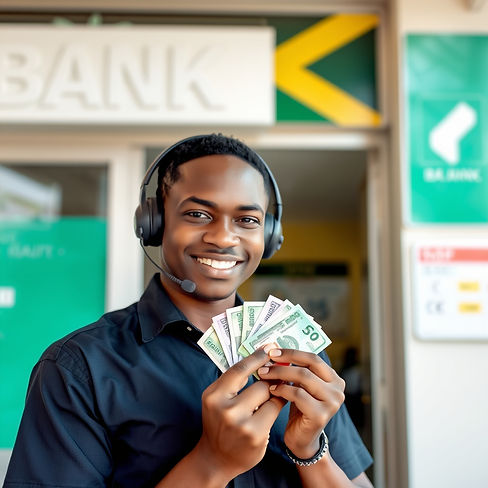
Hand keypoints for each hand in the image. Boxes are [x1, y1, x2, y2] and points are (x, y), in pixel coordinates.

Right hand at [196, 348, 286, 481]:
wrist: (215, 458)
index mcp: (214, 395)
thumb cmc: (219, 423)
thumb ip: (233, 381)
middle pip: (260, 383)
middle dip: (270, 381)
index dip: (258, 357)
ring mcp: (241, 424)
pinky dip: (276, 406)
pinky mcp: (256, 435)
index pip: (240, 369)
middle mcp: (225, 409)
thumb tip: (260, 357)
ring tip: (273, 395)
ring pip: (270, 396)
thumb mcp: (217, 399)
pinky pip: (274, 411)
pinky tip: (272, 408)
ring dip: (275, 393)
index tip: (270, 347)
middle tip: (275, 378)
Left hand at [257, 347, 344, 458]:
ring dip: (280, 374)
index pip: (313, 357)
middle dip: (284, 362)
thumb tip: (274, 351)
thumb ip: (296, 370)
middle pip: (309, 365)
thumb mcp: (301, 386)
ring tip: (265, 375)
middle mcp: (338, 389)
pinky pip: (298, 394)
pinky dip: (282, 389)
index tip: (273, 352)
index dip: (292, 352)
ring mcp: (332, 402)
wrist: (302, 440)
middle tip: (265, 362)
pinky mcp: (321, 415)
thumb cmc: (300, 408)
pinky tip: (272, 390)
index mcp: (334, 378)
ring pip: (303, 377)